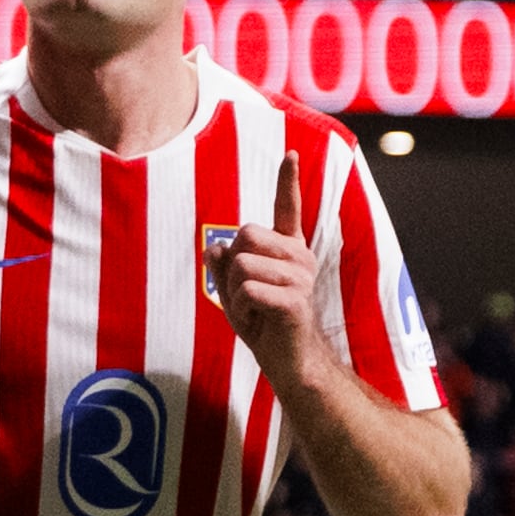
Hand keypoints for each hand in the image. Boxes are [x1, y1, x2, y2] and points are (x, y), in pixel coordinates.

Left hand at [211, 158, 331, 387]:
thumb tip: (214, 246)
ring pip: (242, 264)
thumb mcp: (234, 293)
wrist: (287, 362)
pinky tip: (258, 322)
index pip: (288, 208)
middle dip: (231, 266)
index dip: (288, 180)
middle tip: (244, 296)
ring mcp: (300, 278)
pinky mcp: (295, 300)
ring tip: (252, 311)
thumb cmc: (263, 324)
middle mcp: (299, 257)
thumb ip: (223, 268)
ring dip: (233, 293)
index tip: (291, 153)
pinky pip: (247, 289)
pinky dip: (241, 309)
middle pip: (245, 234)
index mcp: (288, 250)